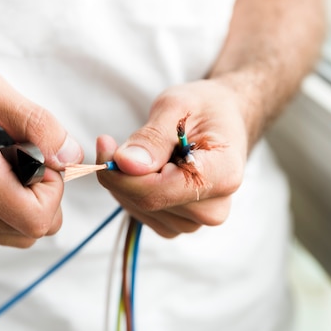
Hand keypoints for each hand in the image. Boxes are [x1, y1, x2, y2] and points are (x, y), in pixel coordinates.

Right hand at [0, 49, 82, 246]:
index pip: (37, 219)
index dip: (55, 189)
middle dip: (45, 195)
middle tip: (28, 156)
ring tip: (6, 160)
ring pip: (15, 234)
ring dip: (26, 202)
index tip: (42, 156)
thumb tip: (71, 155)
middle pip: (32, 231)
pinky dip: (5, 205)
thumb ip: (36, 123)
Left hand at [96, 80, 247, 237]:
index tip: (105, 143)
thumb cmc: (204, 109)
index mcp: (223, 174)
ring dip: (126, 181)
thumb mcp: (177, 106)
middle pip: (147, 201)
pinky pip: (142, 214)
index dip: (123, 173)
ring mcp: (198, 221)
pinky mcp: (182, 224)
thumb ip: (152, 137)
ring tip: (147, 152)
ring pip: (139, 209)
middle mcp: (214, 207)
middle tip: (115, 143)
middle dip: (121, 173)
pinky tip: (147, 170)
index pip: (159, 190)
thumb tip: (125, 163)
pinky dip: (131, 191)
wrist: (225, 120)